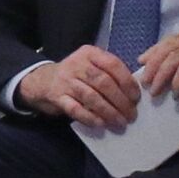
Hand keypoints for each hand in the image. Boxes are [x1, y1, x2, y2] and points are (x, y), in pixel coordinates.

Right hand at [17, 45, 141, 129]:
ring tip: (120, 122)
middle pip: (103, 82)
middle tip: (131, 115)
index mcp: (89, 53)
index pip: (113, 65)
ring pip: (91, 97)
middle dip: (120, 101)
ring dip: (108, 112)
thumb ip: (109, 73)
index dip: (127, 82)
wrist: (43, 81)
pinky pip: (75, 109)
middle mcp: (76, 64)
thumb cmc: (76, 74)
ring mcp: (65, 81)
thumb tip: (133, 94)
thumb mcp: (91, 64)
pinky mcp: (56, 97)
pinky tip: (100, 124)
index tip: (136, 98)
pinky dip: (89, 117)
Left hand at [138, 32, 178, 109]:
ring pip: (175, 58)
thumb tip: (161, 72)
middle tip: (145, 80)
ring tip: (156, 91)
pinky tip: (175, 93)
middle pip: (170, 46)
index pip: (173, 39)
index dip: (155, 50)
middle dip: (153, 63)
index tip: (142, 63)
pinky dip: (177, 82)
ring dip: (161, 76)